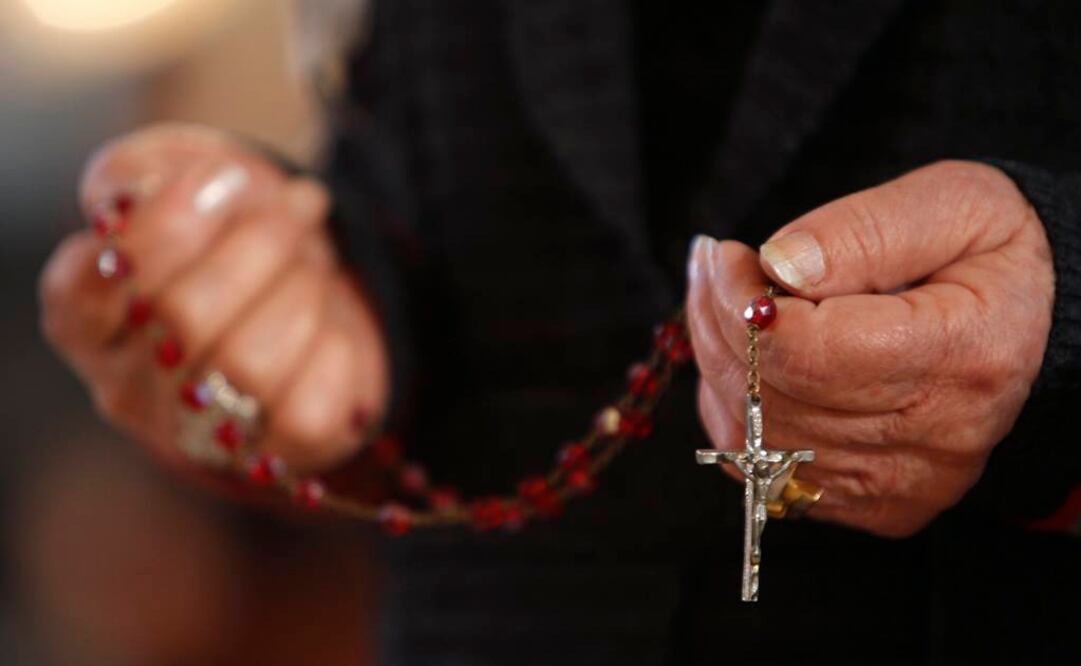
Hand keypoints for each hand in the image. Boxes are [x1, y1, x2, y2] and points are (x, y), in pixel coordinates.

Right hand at [40, 124, 389, 476]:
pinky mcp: (272, 454)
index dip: (164, 225)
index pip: (94, 285)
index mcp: (84, 322)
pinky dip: (332, 349)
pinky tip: (327, 328)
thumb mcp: (179, 183)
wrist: (309, 293)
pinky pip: (306, 407)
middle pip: (182, 315)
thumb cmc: (229, 237)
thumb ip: (140, 173)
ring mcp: (197, 433)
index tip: (224, 177)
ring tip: (314, 264)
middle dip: (256, 244)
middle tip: (296, 207)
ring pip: (249, 363)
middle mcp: (127, 389)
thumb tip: (145, 189)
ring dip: (299, 291)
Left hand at [687, 160, 1053, 536]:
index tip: (725, 254)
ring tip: (716, 299)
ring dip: (717, 361)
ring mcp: (899, 484)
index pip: (812, 353)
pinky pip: (761, 467)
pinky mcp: (871, 504)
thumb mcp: (952, 205)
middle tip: (710, 267)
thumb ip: (863, 230)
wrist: (1028, 324)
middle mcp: (933, 440)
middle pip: (774, 397)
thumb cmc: (988, 254)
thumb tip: (778, 265)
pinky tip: (741, 356)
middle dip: (717, 322)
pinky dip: (733, 408)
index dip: (742, 304)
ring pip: (756, 436)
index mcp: (963, 357)